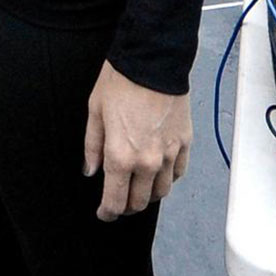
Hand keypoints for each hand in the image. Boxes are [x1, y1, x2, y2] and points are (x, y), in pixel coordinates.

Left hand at [83, 60, 191, 220]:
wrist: (152, 61)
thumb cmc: (120, 82)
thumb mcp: (94, 111)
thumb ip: (92, 146)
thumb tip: (91, 170)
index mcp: (120, 156)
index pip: (115, 201)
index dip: (108, 212)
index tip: (104, 213)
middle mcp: (147, 162)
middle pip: (139, 202)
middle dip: (126, 206)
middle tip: (118, 200)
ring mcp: (169, 155)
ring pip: (161, 192)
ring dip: (148, 194)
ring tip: (137, 187)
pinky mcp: (184, 145)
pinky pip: (178, 174)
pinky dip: (167, 178)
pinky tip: (158, 171)